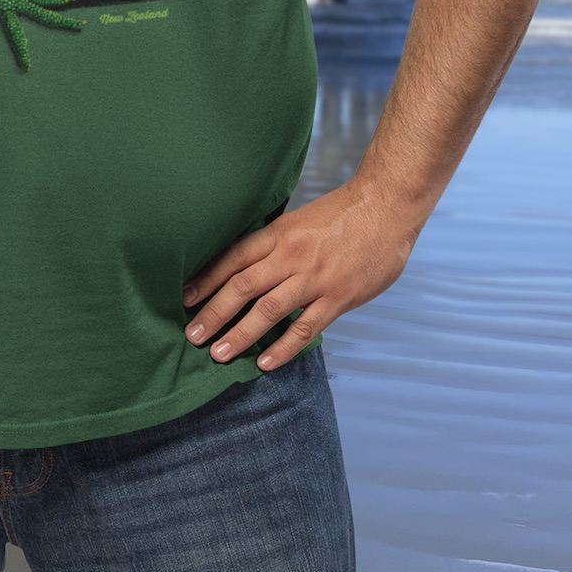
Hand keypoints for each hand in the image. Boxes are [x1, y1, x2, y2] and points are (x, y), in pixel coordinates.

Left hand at [181, 180, 417, 370]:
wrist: (387, 207)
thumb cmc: (343, 214)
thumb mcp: (299, 220)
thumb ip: (276, 244)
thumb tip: (246, 265)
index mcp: (278, 234)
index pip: (233, 258)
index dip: (206, 279)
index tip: (185, 298)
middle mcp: (290, 256)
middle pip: (242, 286)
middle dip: (213, 313)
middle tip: (192, 335)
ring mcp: (314, 278)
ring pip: (268, 310)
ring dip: (240, 334)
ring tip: (218, 354)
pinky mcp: (338, 298)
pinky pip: (305, 328)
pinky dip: (283, 347)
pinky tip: (264, 363)